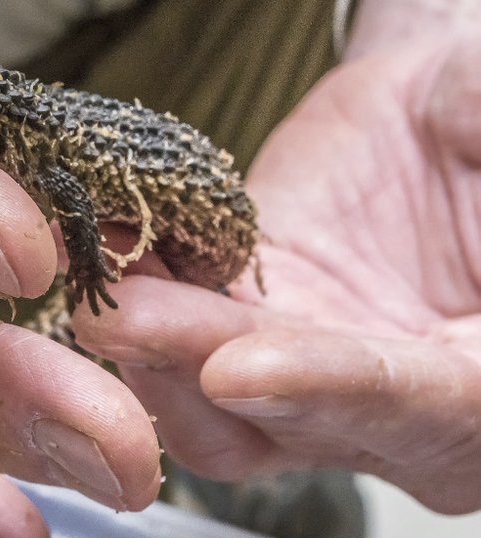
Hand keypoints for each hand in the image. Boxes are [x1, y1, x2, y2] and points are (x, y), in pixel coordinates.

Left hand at [70, 0, 480, 513]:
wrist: (430, 125)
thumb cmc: (477, 120)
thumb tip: (472, 123)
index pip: (425, 405)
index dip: (336, 390)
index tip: (238, 371)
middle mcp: (401, 404)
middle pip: (293, 416)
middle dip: (200, 363)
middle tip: (121, 319)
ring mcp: (305, 376)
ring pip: (212, 402)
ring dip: (148, 346)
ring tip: (97, 281)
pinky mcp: (235, 333)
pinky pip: (174, 338)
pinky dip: (133, 299)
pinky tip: (95, 245)